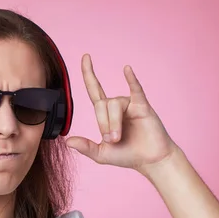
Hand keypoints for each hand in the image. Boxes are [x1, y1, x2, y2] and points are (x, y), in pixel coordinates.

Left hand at [65, 54, 178, 172]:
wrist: (150, 161)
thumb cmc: (128, 155)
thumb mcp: (101, 154)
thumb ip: (85, 147)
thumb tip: (67, 141)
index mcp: (105, 113)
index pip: (94, 89)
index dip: (89, 73)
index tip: (85, 56)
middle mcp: (116, 105)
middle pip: (101, 104)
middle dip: (103, 124)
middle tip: (112, 140)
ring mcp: (130, 104)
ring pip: (113, 104)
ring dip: (113, 123)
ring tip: (118, 137)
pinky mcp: (143, 106)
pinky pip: (135, 89)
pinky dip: (131, 79)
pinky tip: (126, 70)